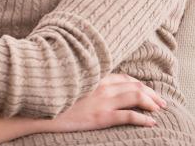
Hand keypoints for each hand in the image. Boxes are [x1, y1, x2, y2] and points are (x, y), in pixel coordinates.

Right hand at [47, 74, 165, 132]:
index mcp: (92, 76)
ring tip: (159, 109)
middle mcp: (100, 85)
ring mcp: (101, 100)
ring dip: (151, 103)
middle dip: (150, 93)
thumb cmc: (49, 93)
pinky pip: (128, 116)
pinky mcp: (101, 116)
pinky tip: (150, 122)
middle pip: (133, 85)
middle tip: (160, 101)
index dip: (137, 83)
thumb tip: (88, 80)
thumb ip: (81, 78)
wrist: (39, 107)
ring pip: (135, 97)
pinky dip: (142, 118)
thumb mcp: (67, 80)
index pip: (122, 77)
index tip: (146, 89)